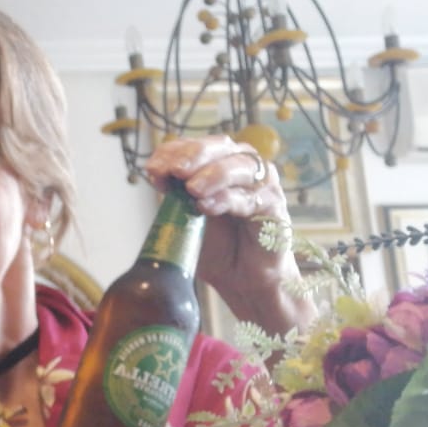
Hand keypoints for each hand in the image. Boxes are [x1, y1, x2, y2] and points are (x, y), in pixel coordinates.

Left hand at [144, 135, 306, 335]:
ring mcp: (262, 185)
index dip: (172, 152)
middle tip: (175, 171)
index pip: (194, 146)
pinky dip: (227, 199)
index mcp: (219, 163)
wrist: (243, 280)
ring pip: (239, 166)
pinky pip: (251, 197)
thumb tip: (155, 173)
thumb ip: (173, 195)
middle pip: (219, 147)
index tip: (153, 170)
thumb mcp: (185, 217)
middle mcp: (243, 167)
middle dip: (194, 156)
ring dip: (213, 174)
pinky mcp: (274, 207)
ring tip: (192, 189)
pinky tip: (207, 207)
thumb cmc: (217, 246)